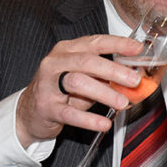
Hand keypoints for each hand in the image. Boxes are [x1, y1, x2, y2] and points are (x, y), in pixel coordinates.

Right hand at [15, 34, 144, 148]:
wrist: (29, 111)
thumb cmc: (61, 91)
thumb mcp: (83, 77)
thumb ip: (104, 74)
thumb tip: (134, 75)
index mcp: (67, 50)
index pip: (94, 42)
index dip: (117, 44)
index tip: (137, 49)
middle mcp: (55, 62)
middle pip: (87, 61)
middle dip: (113, 70)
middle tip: (134, 80)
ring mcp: (48, 84)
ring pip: (77, 82)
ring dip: (104, 92)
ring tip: (122, 103)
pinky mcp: (46, 107)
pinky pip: (69, 113)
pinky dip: (89, 119)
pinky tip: (105, 123)